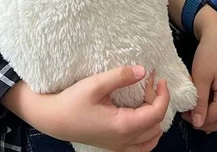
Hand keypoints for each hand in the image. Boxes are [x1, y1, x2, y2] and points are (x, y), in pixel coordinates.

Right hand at [17, 66, 170, 151]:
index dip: (163, 95)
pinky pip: (142, 148)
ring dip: (156, 120)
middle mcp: (125, 141)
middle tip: (149, 84)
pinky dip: (149, 136)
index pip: (156, 113)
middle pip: (156, 125)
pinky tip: (143, 121)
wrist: (53, 119)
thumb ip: (120, 76)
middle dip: (158, 103)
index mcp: (123, 126)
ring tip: (148, 100)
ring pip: (152, 139)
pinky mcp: (114, 147)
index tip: (159, 79)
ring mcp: (120, 147)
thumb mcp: (95, 84)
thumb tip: (143, 71)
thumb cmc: (71, 102)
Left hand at [181, 8, 216, 136]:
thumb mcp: (200, 77)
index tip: (185, 116)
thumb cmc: (209, 52)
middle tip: (192, 119)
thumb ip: (200, 102)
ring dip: (216, 118)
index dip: (199, 120)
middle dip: (209, 124)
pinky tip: (213, 107)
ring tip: (200, 115)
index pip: (214, 118)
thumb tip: (198, 123)